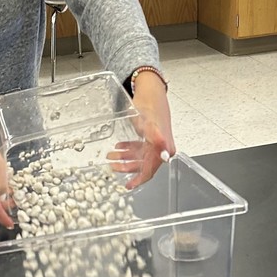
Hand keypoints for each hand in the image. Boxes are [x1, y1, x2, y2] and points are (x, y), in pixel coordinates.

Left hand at [107, 70, 174, 188]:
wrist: (151, 91)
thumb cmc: (150, 104)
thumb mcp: (149, 122)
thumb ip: (156, 139)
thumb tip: (165, 154)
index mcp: (164, 147)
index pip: (150, 170)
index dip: (139, 179)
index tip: (128, 185)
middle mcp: (162, 147)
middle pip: (143, 164)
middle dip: (126, 166)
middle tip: (111, 164)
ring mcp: (156, 143)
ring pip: (139, 156)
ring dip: (125, 157)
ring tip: (111, 155)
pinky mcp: (151, 137)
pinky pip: (139, 148)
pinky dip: (128, 149)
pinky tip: (119, 147)